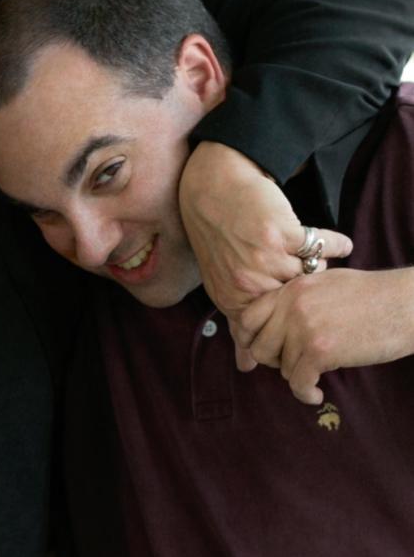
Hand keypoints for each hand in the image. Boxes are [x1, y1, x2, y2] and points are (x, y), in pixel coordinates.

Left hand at [179, 142, 352, 319]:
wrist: (215, 188)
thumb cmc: (222, 239)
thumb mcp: (224, 285)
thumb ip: (239, 327)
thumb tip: (248, 368)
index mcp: (234, 302)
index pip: (281, 323)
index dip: (296, 312)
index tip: (306, 305)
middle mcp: (246, 284)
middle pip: (300, 300)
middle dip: (309, 287)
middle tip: (309, 274)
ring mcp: (261, 260)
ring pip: (313, 274)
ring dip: (319, 264)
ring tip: (312, 255)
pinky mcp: (279, 234)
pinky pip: (322, 245)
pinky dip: (334, 242)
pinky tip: (340, 244)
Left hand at [235, 266, 413, 403]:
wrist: (407, 303)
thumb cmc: (372, 296)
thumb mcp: (325, 284)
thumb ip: (296, 300)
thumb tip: (272, 325)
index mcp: (291, 289)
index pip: (247, 319)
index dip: (249, 340)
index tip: (261, 352)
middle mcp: (292, 306)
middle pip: (260, 348)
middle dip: (275, 362)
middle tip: (294, 365)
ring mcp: (305, 328)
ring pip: (283, 368)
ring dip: (298, 376)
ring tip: (315, 376)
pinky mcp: (321, 350)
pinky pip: (298, 382)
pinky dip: (306, 393)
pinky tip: (316, 394)